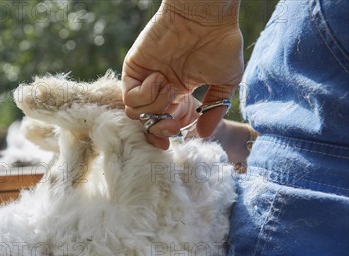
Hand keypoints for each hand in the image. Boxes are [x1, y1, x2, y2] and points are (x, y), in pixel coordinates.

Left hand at [122, 1, 243, 148]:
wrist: (207, 18)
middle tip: (171, 125)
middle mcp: (159, 88)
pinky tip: (160, 80)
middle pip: (146, 123)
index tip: (177, 137)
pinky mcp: (133, 69)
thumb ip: (215, 110)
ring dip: (156, 109)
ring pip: (137, 113)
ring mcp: (145, 79)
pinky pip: (130, 97)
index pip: (165, 124)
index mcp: (178, 93)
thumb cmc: (221, 43)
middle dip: (159, 130)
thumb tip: (204, 135)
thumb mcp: (225, 83)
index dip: (168, 134)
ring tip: (171, 90)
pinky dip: (145, 96)